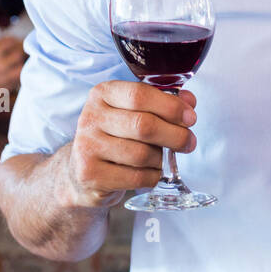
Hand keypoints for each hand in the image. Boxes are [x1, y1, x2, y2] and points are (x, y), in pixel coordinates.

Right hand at [65, 81, 197, 209]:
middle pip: (144, 125)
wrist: (80, 170)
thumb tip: (189, 101)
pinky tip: (151, 173)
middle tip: (189, 142)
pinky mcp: (90, 174)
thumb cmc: (115, 135)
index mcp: (103, 94)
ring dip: (161, 159)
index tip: (190, 117)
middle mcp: (91, 117)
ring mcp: (87, 147)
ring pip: (142, 154)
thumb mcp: (133, 112)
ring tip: (162, 158)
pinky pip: (136, 177)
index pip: (140, 95)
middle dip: (175, 135)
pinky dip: (152, 177)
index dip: (171, 106)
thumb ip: (162, 103)